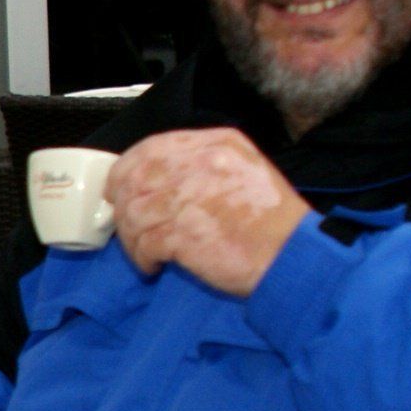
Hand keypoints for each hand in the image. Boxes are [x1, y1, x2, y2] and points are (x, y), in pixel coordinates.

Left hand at [106, 127, 309, 296]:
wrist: (292, 255)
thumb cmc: (271, 221)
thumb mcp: (244, 170)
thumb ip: (203, 164)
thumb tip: (153, 179)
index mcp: (217, 144)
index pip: (151, 147)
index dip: (126, 169)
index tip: (118, 189)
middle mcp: (201, 164)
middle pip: (135, 178)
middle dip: (123, 205)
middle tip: (127, 226)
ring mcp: (191, 198)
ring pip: (133, 213)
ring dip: (132, 238)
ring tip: (146, 252)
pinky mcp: (184, 233)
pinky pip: (143, 243)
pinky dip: (142, 258)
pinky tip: (155, 265)